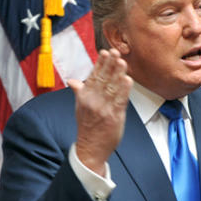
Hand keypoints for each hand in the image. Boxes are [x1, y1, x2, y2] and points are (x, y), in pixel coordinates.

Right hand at [68, 49, 132, 176]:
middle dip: (110, 64)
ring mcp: (104, 109)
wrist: (90, 148)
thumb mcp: (79, 108)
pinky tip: (128, 80)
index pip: (93, 76)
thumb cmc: (87, 127)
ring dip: (118, 74)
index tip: (105, 52)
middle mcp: (93, 101)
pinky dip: (125, 90)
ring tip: (122, 62)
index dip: (100, 63)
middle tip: (115, 51)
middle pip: (103, 79)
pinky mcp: (114, 117)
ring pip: (112, 87)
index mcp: (85, 97)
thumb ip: (79, 92)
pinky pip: (120, 100)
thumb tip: (72, 81)